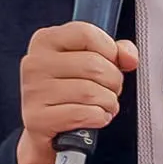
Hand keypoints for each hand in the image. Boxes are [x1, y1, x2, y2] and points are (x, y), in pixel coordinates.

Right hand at [16, 22, 138, 163]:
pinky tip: (95, 118)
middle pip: (93, 65)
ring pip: (91, 92)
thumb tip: (129, 57)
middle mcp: (34, 63)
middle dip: (113, 81)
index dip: (109, 50)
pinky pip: (83, 114)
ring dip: (108, 103)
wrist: (46, 130)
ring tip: (104, 105)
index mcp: (45, 40)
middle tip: (110, 90)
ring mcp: (33, 91)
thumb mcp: (90, 62)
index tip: (111, 62)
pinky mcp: (37, 119)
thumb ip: (115, 51)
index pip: (86, 33)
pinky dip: (98, 118)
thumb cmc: (69, 91)